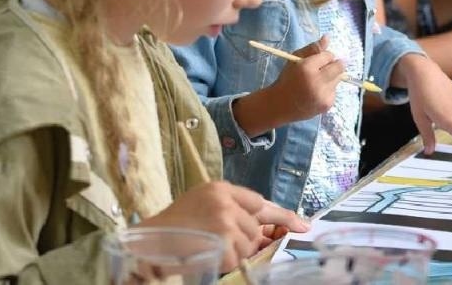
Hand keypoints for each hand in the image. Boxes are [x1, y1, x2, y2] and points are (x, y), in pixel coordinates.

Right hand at [141, 181, 308, 270]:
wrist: (150, 240)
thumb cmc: (174, 223)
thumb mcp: (202, 202)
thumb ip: (231, 207)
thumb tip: (262, 228)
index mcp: (220, 189)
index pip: (259, 202)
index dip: (281, 216)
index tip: (301, 225)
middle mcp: (225, 203)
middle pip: (254, 228)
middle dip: (246, 240)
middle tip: (222, 242)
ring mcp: (224, 224)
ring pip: (248, 245)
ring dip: (234, 253)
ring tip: (208, 247)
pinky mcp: (222, 245)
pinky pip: (237, 259)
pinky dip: (226, 263)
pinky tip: (208, 255)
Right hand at [268, 36, 347, 122]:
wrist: (281, 105)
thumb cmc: (287, 79)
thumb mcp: (295, 60)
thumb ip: (313, 48)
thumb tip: (328, 37)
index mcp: (307, 68)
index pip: (329, 55)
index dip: (325, 56)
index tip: (318, 60)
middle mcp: (317, 82)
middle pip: (339, 67)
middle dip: (334, 65)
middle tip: (323, 68)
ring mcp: (323, 95)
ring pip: (338, 79)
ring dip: (331, 77)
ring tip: (317, 82)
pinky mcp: (327, 105)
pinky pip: (335, 91)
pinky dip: (328, 89)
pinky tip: (316, 92)